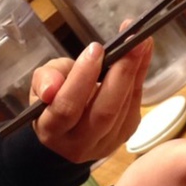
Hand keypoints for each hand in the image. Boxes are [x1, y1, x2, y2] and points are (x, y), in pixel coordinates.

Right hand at [30, 39, 152, 162]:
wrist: (66, 134)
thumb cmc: (51, 102)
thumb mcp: (40, 86)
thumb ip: (45, 79)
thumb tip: (53, 86)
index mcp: (52, 131)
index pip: (67, 107)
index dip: (81, 78)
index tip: (95, 48)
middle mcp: (80, 144)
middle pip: (104, 112)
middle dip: (120, 75)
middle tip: (132, 42)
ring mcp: (106, 143)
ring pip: (124, 109)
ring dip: (135, 73)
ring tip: (142, 42)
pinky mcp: (124, 136)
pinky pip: (135, 105)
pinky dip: (140, 78)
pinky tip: (144, 53)